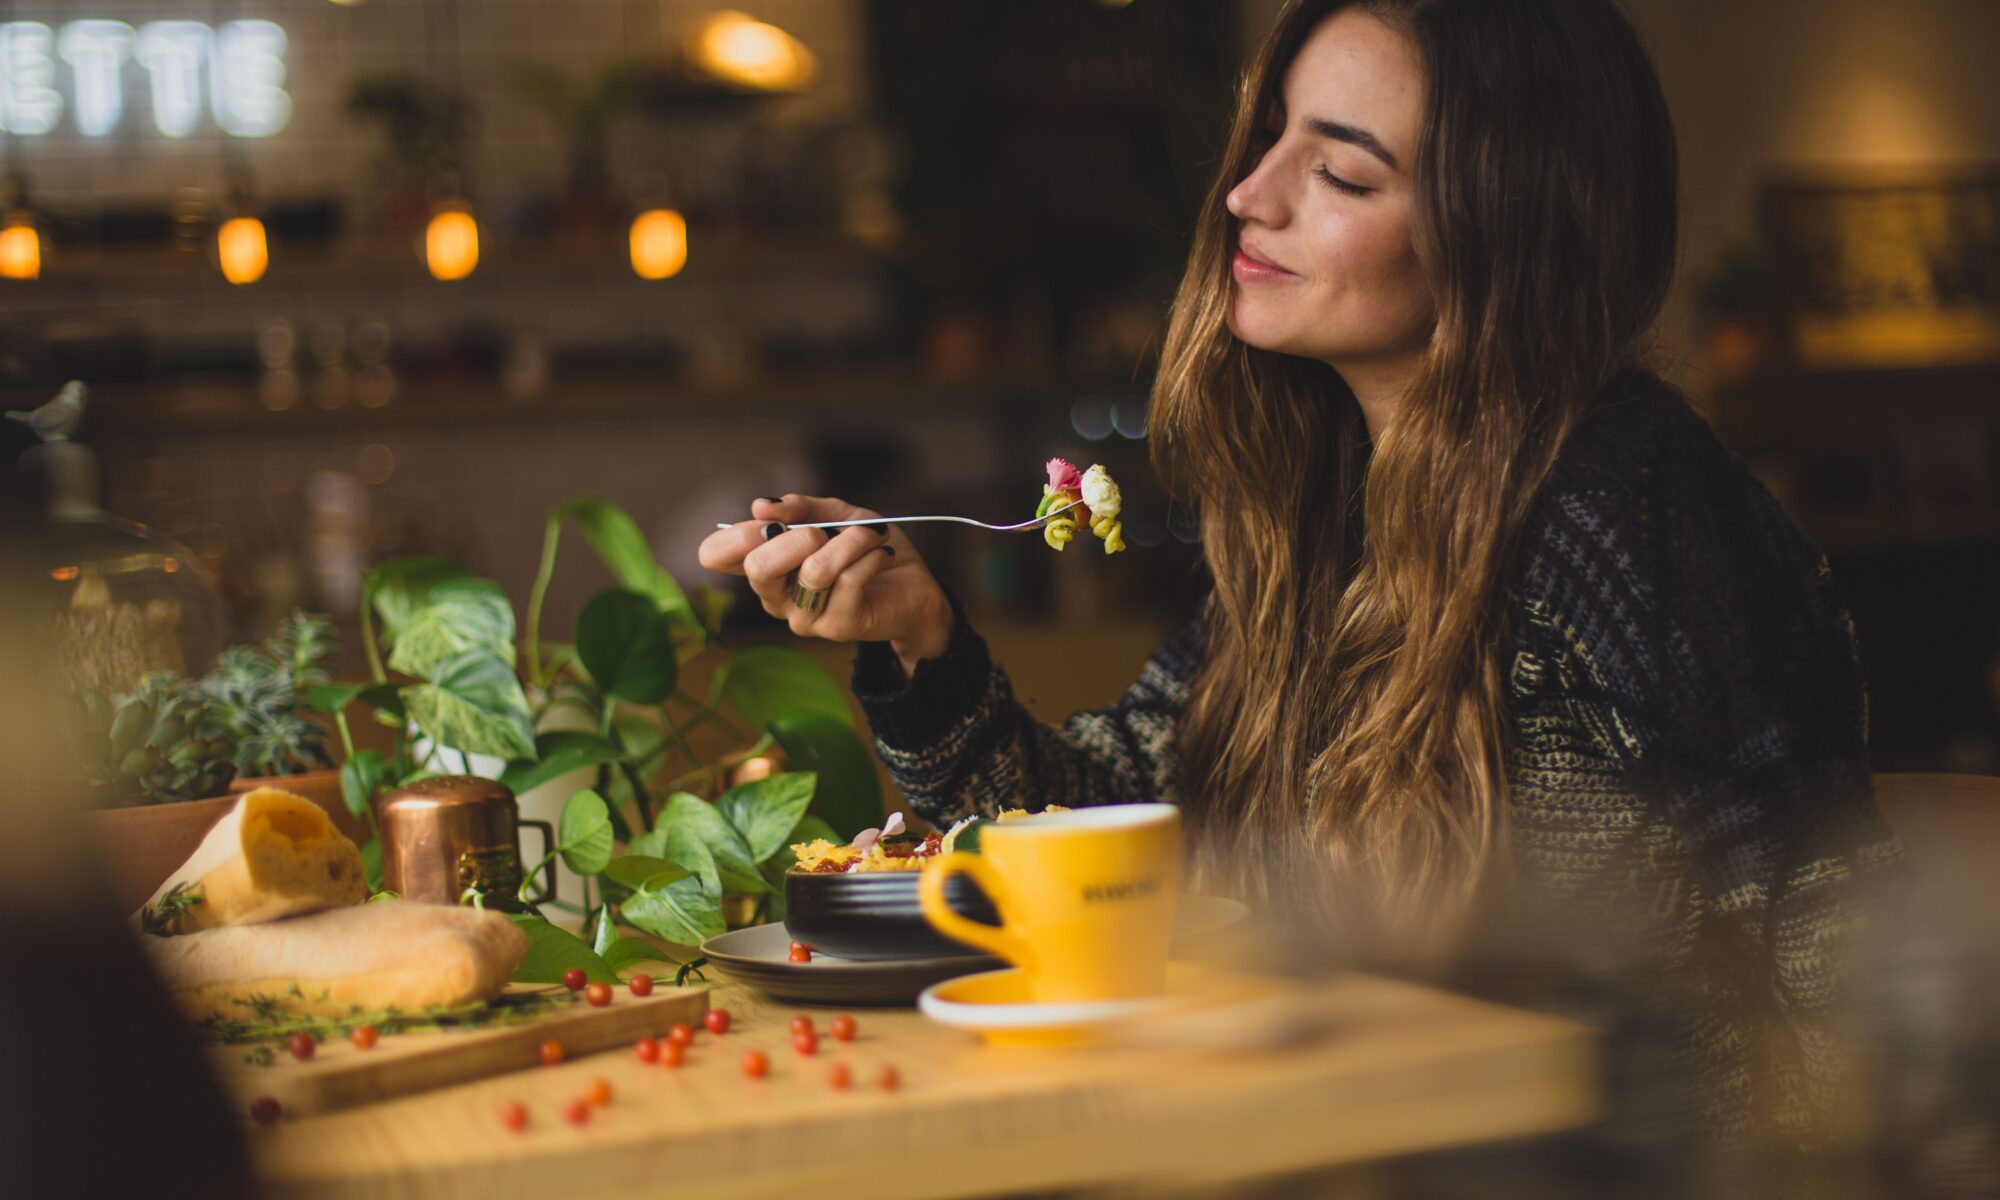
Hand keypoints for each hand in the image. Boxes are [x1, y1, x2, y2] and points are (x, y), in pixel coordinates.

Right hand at [697, 495, 951, 670]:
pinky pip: (849, 580)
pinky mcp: (837, 627)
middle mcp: (775, 597)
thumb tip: (760, 506)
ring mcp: (804, 617)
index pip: (715, 556)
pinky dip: (869, 555)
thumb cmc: (866, 549)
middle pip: (757, 567)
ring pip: (814, 571)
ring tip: (871, 534)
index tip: (770, 520)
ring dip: (849, 541)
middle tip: (824, 530)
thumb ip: (801, 507)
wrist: (913, 587)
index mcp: (765, 566)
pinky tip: (881, 553)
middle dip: (796, 536)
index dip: (735, 534)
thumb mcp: (835, 515)